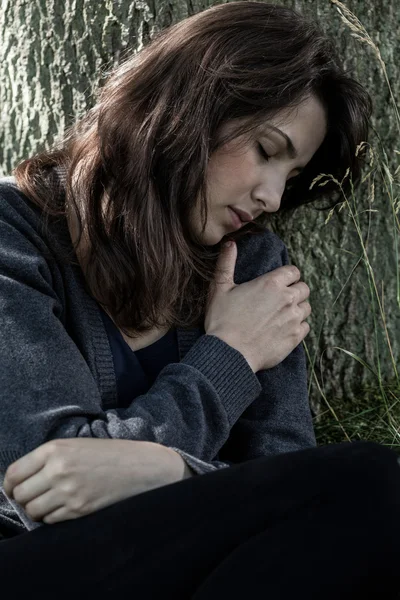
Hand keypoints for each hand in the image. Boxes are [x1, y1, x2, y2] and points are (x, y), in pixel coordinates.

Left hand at [3, 438, 191, 523]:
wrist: (140, 467)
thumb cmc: (108, 454)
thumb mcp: (75, 444)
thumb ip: (47, 458)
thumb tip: (20, 479)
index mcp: (54, 449)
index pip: (13, 473)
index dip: (9, 484)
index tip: (13, 488)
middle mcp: (58, 470)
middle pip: (20, 494)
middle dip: (24, 497)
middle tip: (35, 495)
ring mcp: (68, 491)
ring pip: (33, 510)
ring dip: (37, 509)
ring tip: (51, 501)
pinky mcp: (79, 509)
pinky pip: (50, 520)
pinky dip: (53, 517)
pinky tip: (65, 507)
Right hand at [205, 241, 311, 372]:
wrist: (229, 354)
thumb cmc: (222, 320)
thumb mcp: (219, 288)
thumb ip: (226, 263)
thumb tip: (230, 243)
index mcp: (271, 283)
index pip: (294, 271)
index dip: (287, 276)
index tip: (279, 282)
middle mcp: (287, 298)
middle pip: (304, 288)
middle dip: (295, 291)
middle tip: (280, 299)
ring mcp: (293, 319)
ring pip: (307, 307)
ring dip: (297, 308)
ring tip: (282, 314)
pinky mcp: (295, 337)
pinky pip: (306, 327)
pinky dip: (298, 326)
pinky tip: (284, 329)